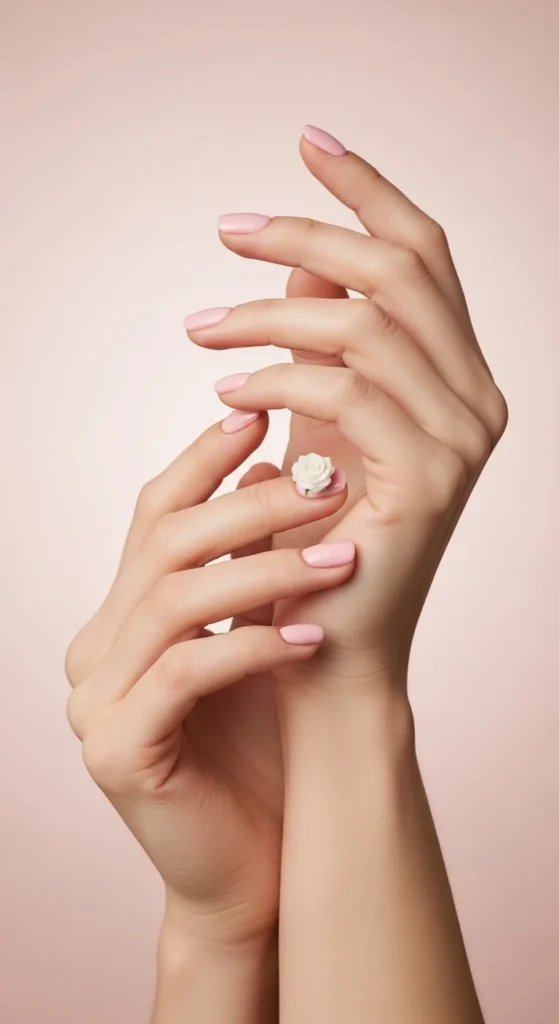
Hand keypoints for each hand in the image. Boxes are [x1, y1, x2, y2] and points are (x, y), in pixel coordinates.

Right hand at [64, 410, 352, 946]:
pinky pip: (185, 673)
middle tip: (329, 485)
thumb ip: (250, 563)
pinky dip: (252, 647)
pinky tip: (312, 640)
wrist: (257, 865)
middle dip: (251, 509)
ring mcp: (96, 702)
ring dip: (263, 571)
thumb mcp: (260, 635)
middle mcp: (97, 650)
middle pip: (163, 545)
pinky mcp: (118, 750)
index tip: (265, 417)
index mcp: (123, 616)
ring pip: (174, 600)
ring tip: (341, 562)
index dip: (204, 460)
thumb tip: (271, 468)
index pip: (154, 515)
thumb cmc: (264, 747)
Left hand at [186, 127, 507, 680]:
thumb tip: (304, 258)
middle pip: (401, 270)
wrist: (327, 647)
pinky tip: (225, 391)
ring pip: (365, 326)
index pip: (425, 254)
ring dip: (267, 316)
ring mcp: (462, 441)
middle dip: (308, 234)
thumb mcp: (317, 418)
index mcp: (459, 376)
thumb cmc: (314, 534)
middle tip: (224, 230)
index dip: (368, 190)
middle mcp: (478, 399)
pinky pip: (344, 394)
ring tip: (200, 331)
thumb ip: (324, 337)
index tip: (306, 143)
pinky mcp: (428, 483)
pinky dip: (274, 380)